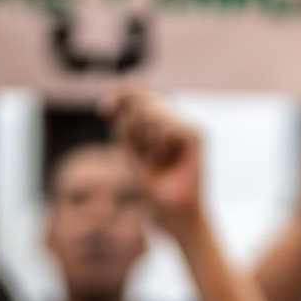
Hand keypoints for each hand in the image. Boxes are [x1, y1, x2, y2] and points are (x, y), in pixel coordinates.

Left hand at [101, 83, 204, 233]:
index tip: (103, 111)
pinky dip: (158, 142)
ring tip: (155, 157)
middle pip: (141, 98)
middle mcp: (176, 117)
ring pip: (150, 110)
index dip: (119, 93)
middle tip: (140, 151)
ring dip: (142, 137)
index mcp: (161, 118)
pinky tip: (166, 157)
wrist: (172, 211)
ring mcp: (188, 123)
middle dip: (130, 125)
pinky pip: (165, 125)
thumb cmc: (152, 184)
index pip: (138, 89)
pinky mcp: (197, 134)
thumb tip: (117, 101)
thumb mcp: (128, 148)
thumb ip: (123, 122)